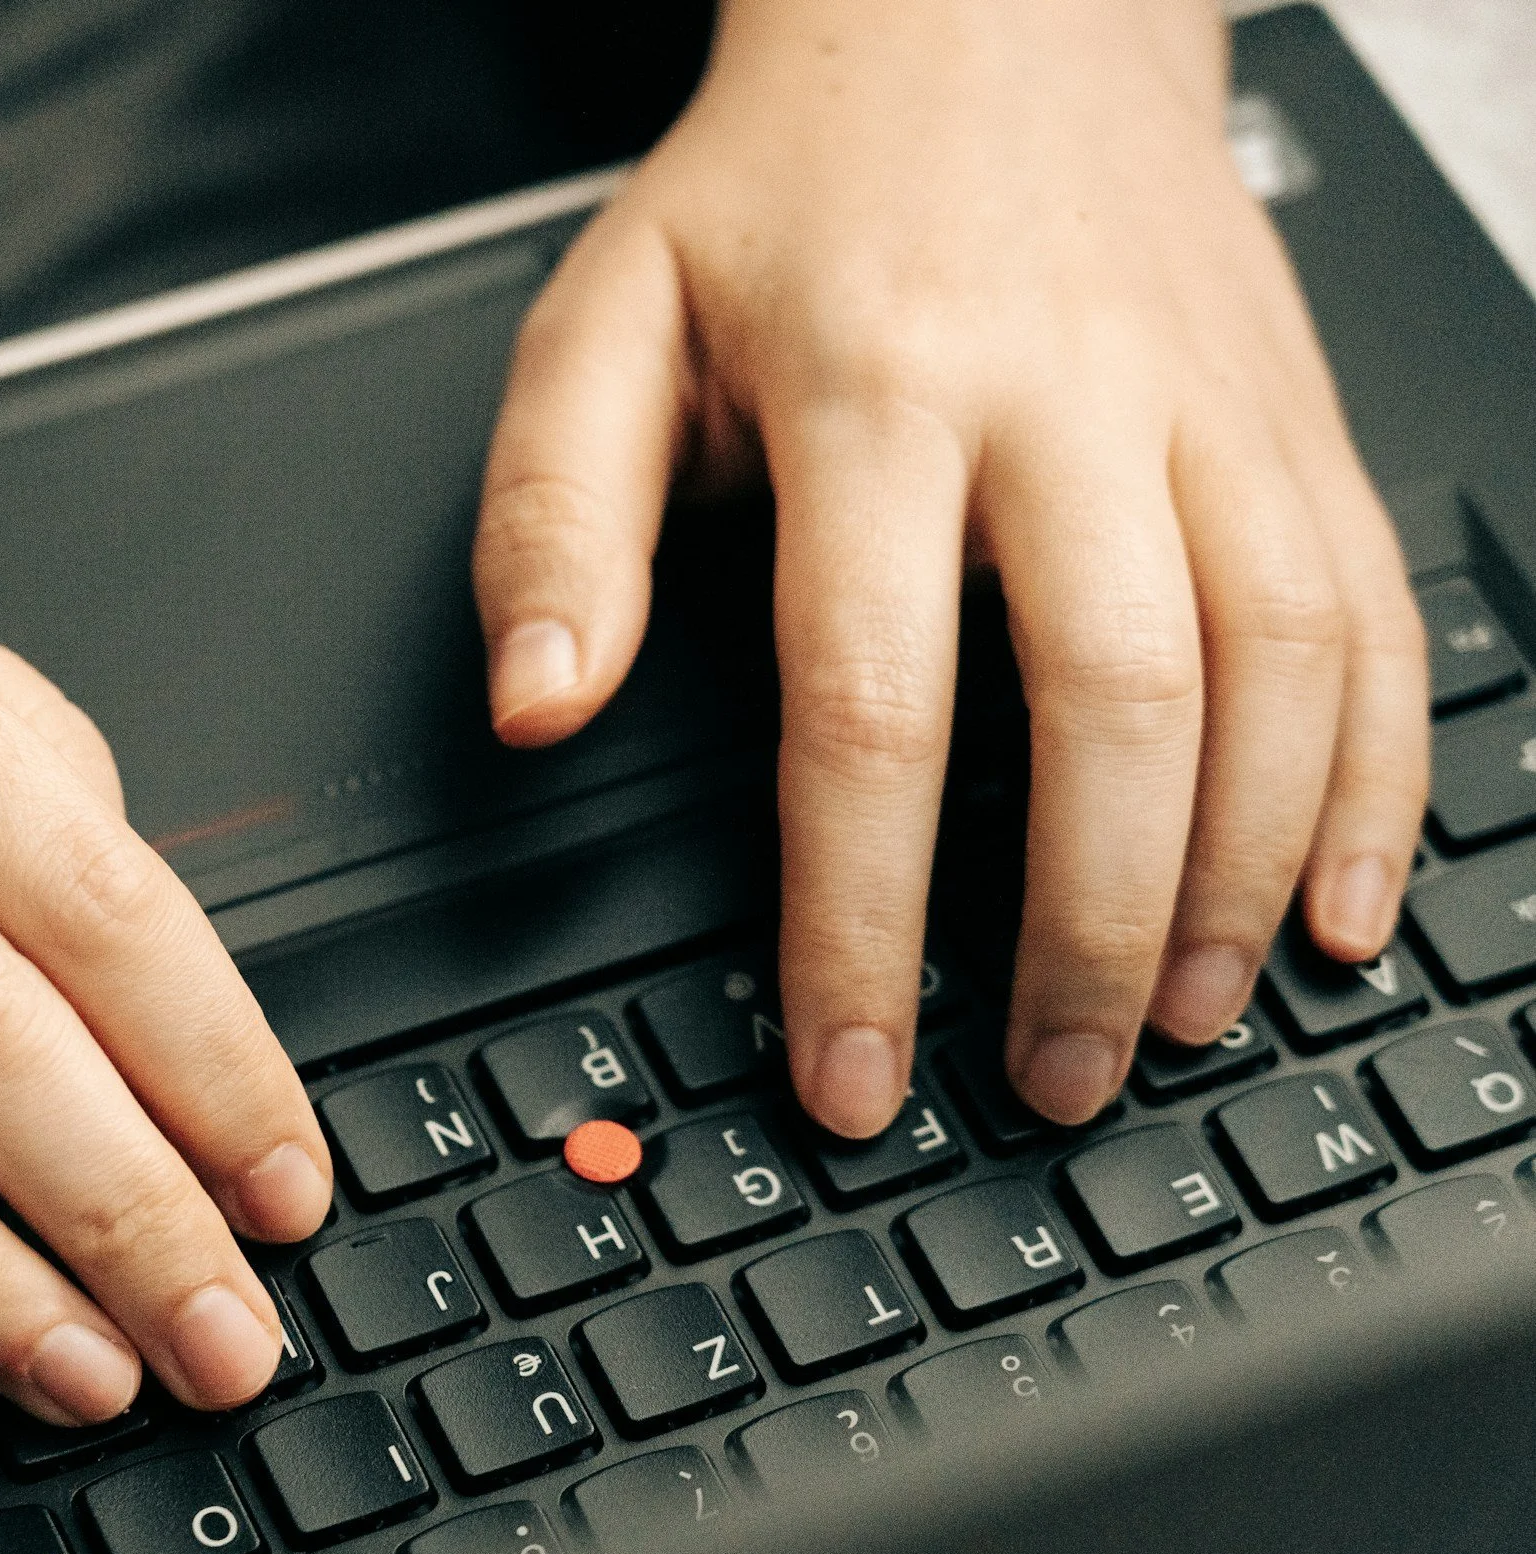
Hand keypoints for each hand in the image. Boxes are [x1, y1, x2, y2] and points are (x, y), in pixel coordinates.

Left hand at [471, 0, 1427, 1133]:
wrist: (990, 12)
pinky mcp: (1299, 414)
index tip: (854, 1063)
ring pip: (1285, 670)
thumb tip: (533, 707)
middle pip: (1116, 709)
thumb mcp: (611, 320)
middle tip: (1048, 1083)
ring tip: (1178, 1022)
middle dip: (1086, 934)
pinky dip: (1381, 775)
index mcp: (874, 389)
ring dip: (1242, 878)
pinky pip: (1381, 609)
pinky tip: (1340, 899)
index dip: (862, 918)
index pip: (869, 705)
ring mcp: (1211, 404)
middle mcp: (1067, 401)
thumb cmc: (789, 185)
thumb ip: (554, 518)